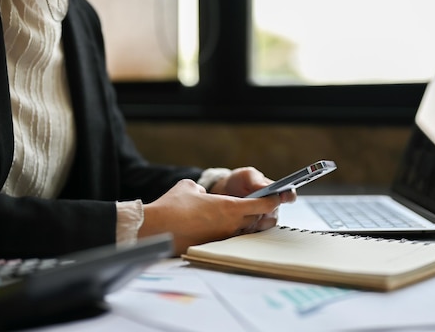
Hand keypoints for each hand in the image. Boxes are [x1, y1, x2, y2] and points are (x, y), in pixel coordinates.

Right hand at [139, 179, 282, 254]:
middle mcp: (230, 225)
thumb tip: (201, 195)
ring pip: (243, 231)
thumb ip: (200, 189)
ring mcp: (222, 238)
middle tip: (264, 206)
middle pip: (256, 220)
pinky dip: (231, 232)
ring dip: (246, 224)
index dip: (273, 200)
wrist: (156, 229)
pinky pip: (229, 238)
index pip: (261, 204)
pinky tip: (223, 227)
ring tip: (245, 216)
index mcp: (229, 207)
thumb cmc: (172, 206)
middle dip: (261, 213)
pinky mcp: (212, 246)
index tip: (279, 197)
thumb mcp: (188, 187)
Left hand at [209, 167, 296, 229]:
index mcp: (276, 193)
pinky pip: (253, 233)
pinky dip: (247, 230)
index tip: (282, 197)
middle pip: (275, 216)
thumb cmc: (239, 181)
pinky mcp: (252, 228)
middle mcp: (272, 208)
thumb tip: (266, 187)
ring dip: (254, 223)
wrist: (223, 191)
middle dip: (265, 214)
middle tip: (256, 210)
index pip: (289, 196)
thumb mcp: (247, 176)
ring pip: (264, 227)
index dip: (288, 197)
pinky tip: (239, 224)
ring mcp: (262, 219)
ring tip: (243, 217)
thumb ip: (257, 181)